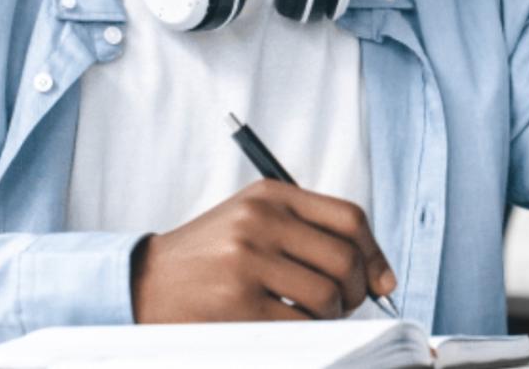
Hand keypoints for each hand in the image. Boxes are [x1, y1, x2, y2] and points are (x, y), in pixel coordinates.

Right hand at [130, 179, 396, 321]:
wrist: (146, 281)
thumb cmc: (211, 255)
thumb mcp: (254, 221)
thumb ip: (308, 232)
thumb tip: (380, 275)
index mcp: (270, 195)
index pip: (349, 218)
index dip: (375, 253)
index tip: (381, 280)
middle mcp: (260, 220)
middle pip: (344, 259)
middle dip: (357, 292)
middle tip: (345, 306)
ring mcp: (248, 260)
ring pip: (327, 296)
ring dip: (332, 317)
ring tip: (313, 317)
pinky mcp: (238, 302)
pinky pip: (300, 325)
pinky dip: (307, 333)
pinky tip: (290, 327)